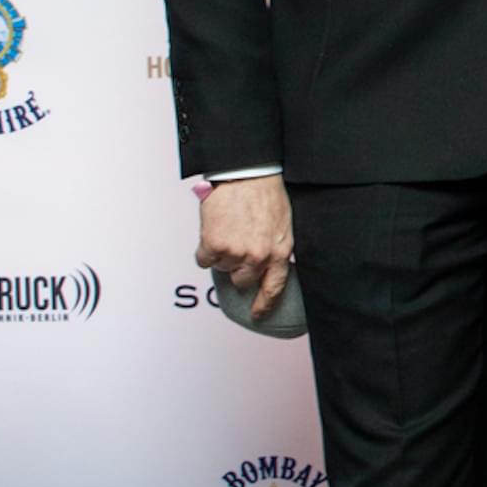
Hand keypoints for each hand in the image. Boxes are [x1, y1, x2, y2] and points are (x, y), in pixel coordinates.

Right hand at [196, 177, 294, 321]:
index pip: (273, 289)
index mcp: (279, 252)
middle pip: (242, 280)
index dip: (264, 304)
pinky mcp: (213, 244)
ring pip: (221, 267)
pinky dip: (205, 248)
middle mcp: (258, 256)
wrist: (246, 172)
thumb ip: (275, 248)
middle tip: (236, 245)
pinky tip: (212, 231)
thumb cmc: (265, 192)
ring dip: (221, 253)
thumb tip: (266, 266)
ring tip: (227, 229)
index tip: (257, 314)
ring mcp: (235, 252)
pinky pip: (204, 259)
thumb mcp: (282, 225)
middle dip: (237, 266)